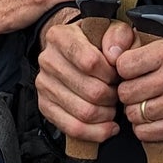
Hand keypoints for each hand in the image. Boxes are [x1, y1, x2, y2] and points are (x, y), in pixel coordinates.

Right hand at [34, 9, 121, 144]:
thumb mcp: (113, 30)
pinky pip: (72, 128)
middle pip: (90, 91)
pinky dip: (96, 132)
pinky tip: (108, 126)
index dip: (111, 74)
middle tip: (119, 92)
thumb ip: (119, 36)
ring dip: (107, 114)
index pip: (90, 62)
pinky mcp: (45, 105)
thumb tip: (114, 56)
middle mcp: (48, 59)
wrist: (76, 50)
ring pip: (84, 113)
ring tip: (113, 106)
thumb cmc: (97, 41)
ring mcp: (43, 84)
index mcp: (60, 36)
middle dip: (113, 96)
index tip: (118, 74)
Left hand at [110, 31, 162, 144]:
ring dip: (136, 113)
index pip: (125, 65)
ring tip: (147, 107)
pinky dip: (145, 129)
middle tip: (138, 93)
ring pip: (133, 114)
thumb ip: (152, 49)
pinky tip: (153, 121)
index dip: (123, 71)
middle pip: (126, 92)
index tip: (131, 74)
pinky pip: (145, 132)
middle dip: (128, 94)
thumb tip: (117, 55)